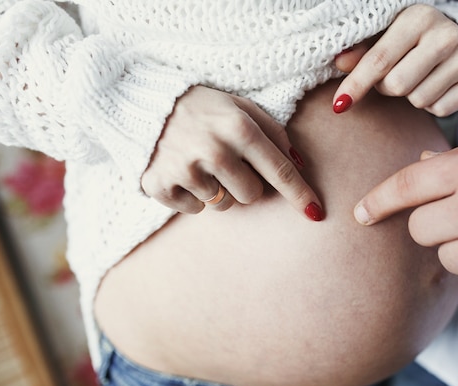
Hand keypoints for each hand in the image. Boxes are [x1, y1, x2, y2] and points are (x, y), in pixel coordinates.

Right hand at [141, 85, 323, 220]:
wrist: (141, 101)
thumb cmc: (201, 106)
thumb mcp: (239, 106)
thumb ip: (273, 132)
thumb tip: (301, 165)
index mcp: (239, 128)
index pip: (280, 171)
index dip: (300, 195)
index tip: (316, 213)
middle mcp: (215, 151)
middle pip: (252, 195)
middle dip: (245, 183)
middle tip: (225, 161)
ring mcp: (186, 171)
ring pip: (224, 205)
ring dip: (219, 190)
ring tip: (200, 163)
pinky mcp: (161, 186)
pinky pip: (196, 209)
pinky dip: (192, 196)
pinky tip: (182, 171)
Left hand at [333, 4, 457, 116]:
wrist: (452, 40)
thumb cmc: (407, 40)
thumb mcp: (383, 38)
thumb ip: (360, 51)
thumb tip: (339, 62)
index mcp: (419, 17)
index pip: (379, 60)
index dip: (356, 85)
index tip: (339, 105)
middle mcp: (447, 34)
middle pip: (397, 85)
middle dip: (387, 88)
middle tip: (393, 76)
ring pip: (419, 100)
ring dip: (411, 96)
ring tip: (418, 78)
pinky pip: (440, 110)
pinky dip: (432, 105)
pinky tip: (436, 85)